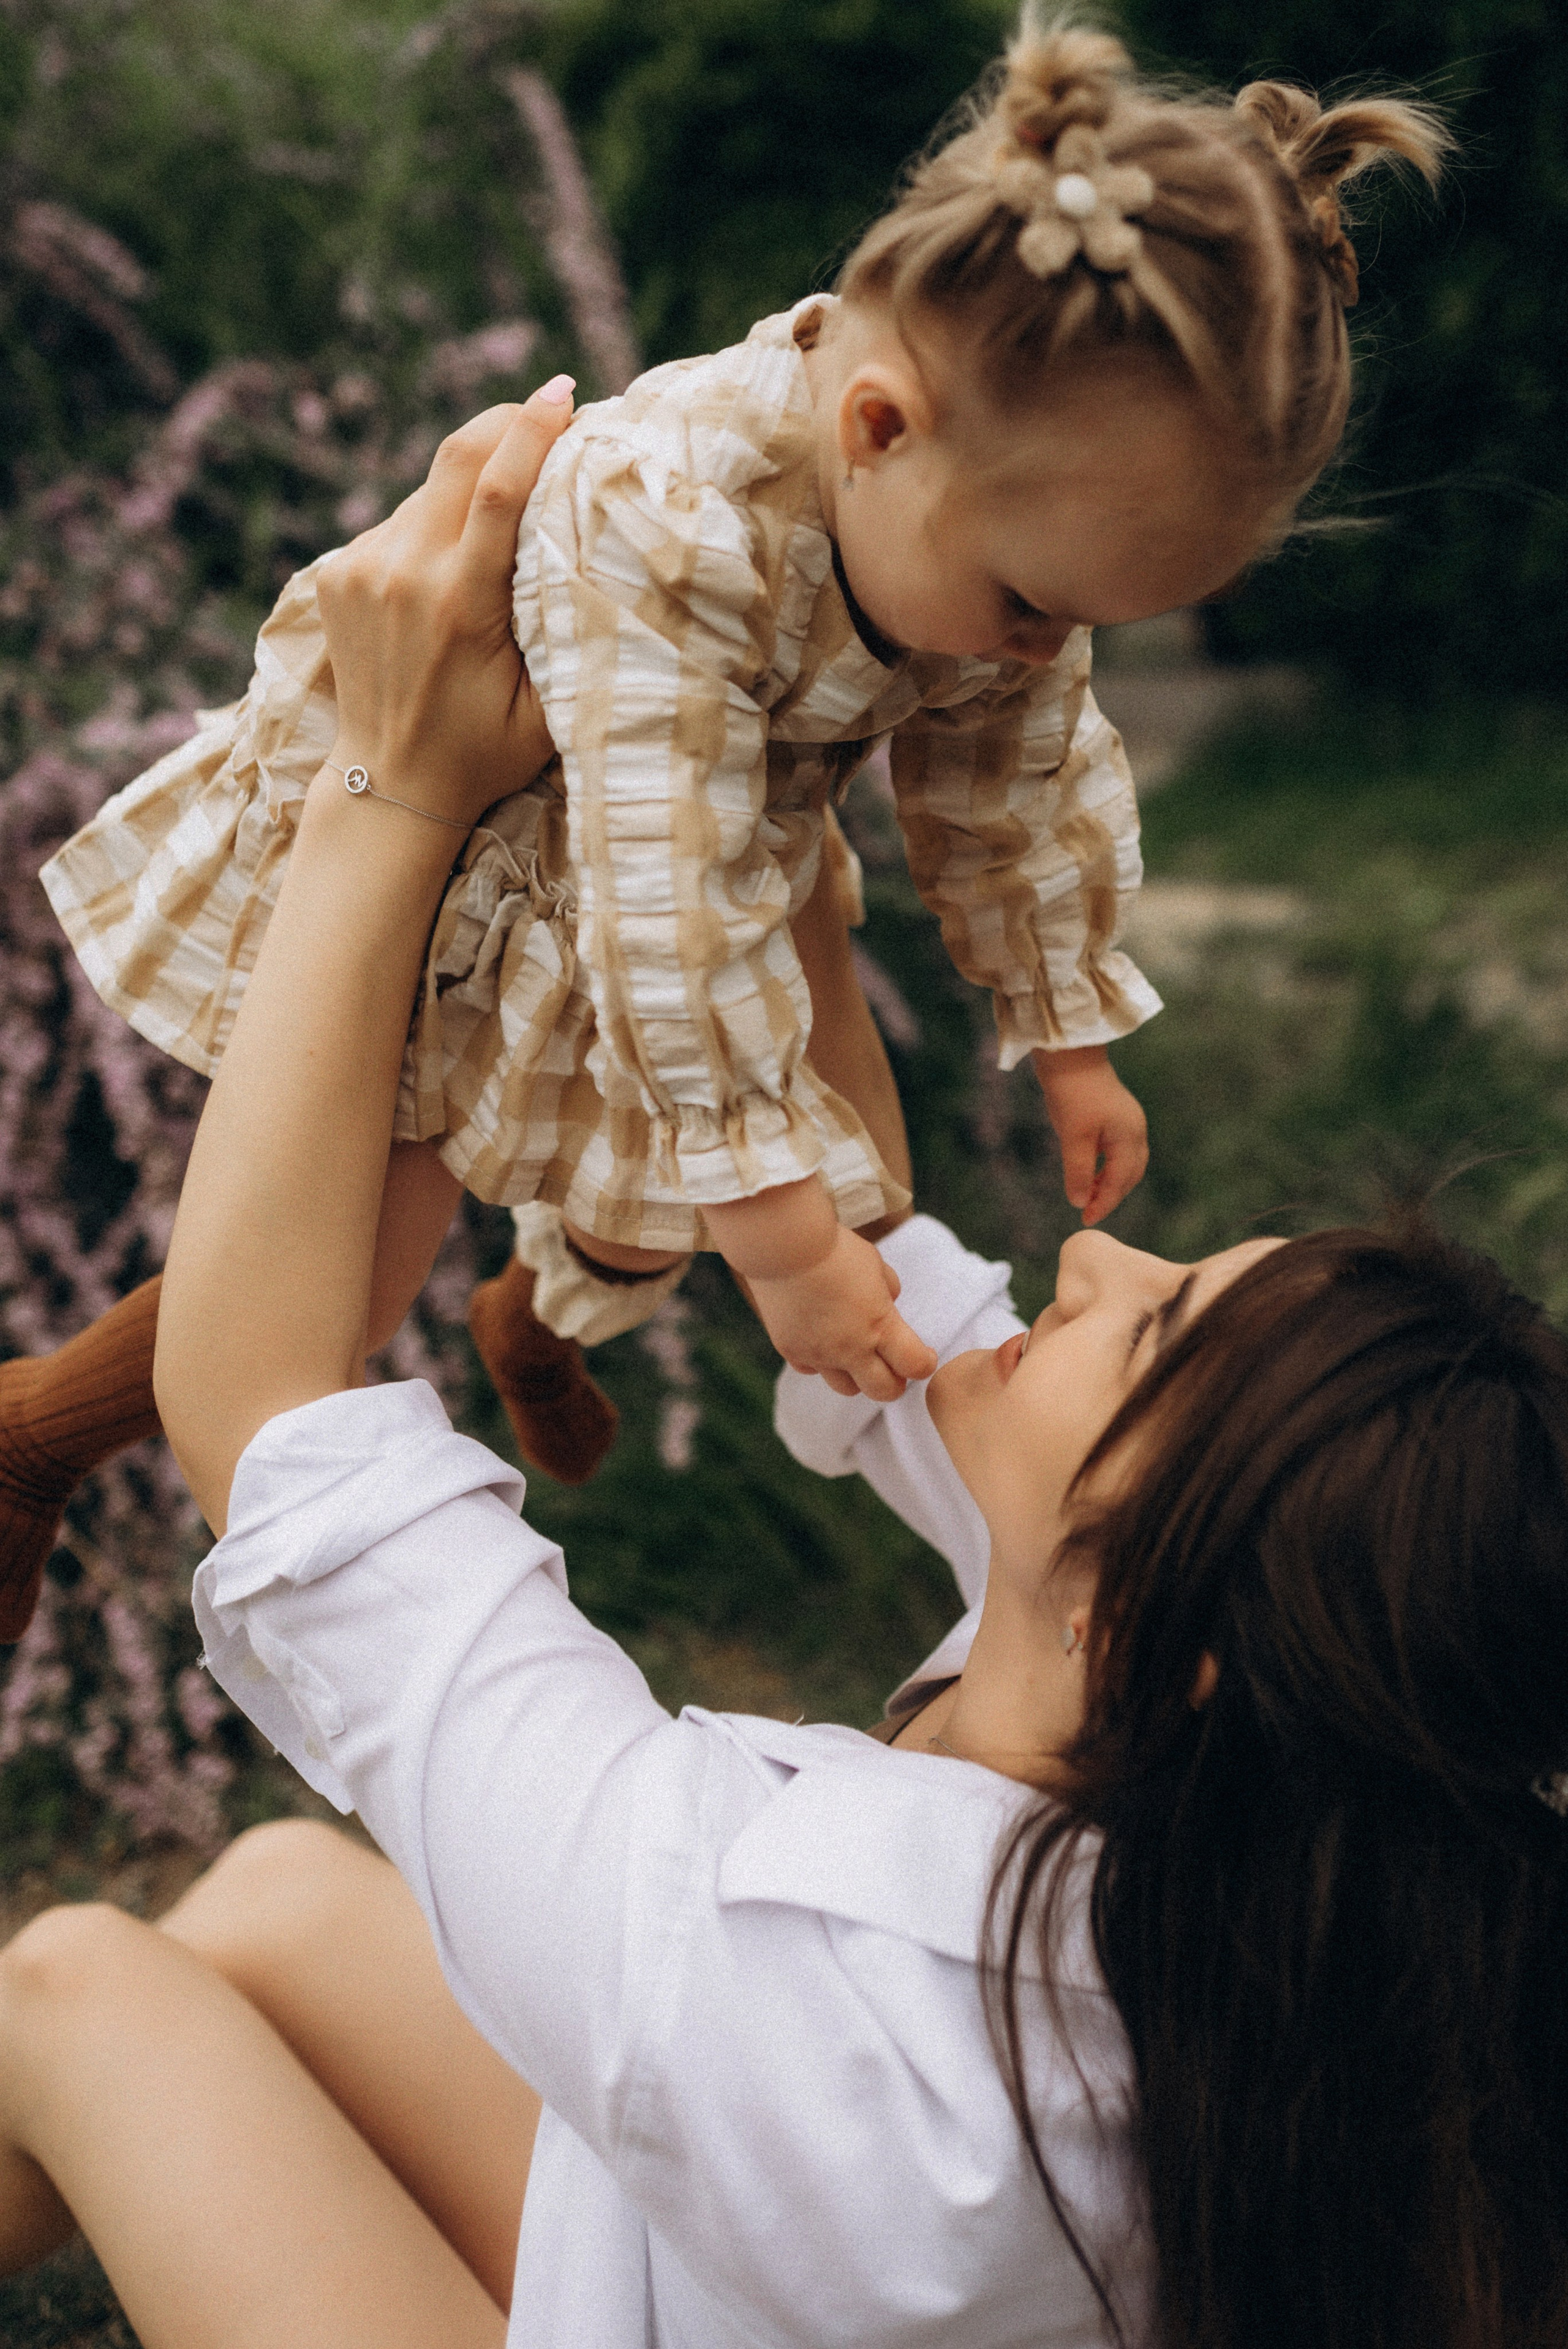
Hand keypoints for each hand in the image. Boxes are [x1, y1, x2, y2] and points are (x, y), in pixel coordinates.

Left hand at [316, 381, 574, 830]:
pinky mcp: (335, 572)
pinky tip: (448, 571)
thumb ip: (568, 631)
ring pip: (429, 491)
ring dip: (471, 489)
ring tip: (500, 528)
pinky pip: (399, 522)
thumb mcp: (547, 707)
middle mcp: (402, 575)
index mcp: (459, 605)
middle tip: (547, 418)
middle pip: (459, 458)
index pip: (499, 489)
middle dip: (506, 427)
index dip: (533, 430)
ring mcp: (359, 569)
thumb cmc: (485, 751)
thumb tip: (604, 553)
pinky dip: (433, 527)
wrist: (388, 786)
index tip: (562, 393)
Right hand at [750, 1224, 938, 1401]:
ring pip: (847, 1388)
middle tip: (894, 1364)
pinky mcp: (791, 1351)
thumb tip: (888, 1302)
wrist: (784, 1246)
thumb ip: (887, 1290)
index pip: (914, 1365)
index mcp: (880, 1326)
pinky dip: (821, 1362)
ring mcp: (818, 1354)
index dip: (924, 1363)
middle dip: (895, 1381)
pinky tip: (821, 1341)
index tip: (924, 1354)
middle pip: (884, 1391)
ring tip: (856, 1353)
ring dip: (858, 1376)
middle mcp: (850, 1349)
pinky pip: (812, 1370)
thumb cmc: (834, 1249)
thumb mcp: (874, 1264)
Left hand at [1032, 1044, 1147, 1226]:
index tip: (1085, 1220)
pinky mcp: (1116, 1115)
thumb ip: (1078, 1171)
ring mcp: (1128, 1122)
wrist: (1070, 1055)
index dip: (1103, 1203)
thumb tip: (1079, 1202)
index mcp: (1129, 1137)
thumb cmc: (1073, 1094)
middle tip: (1089, 1211)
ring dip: (1109, 1181)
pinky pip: (1118, 1150)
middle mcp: (1135, 1131)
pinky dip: (1106, 1165)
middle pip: (1130, 1175)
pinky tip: (1089, 1170)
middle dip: (1111, 1195)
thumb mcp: (1073, 1137)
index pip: (1119, 1182)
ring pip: (1126, 1163)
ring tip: (1087, 1194)